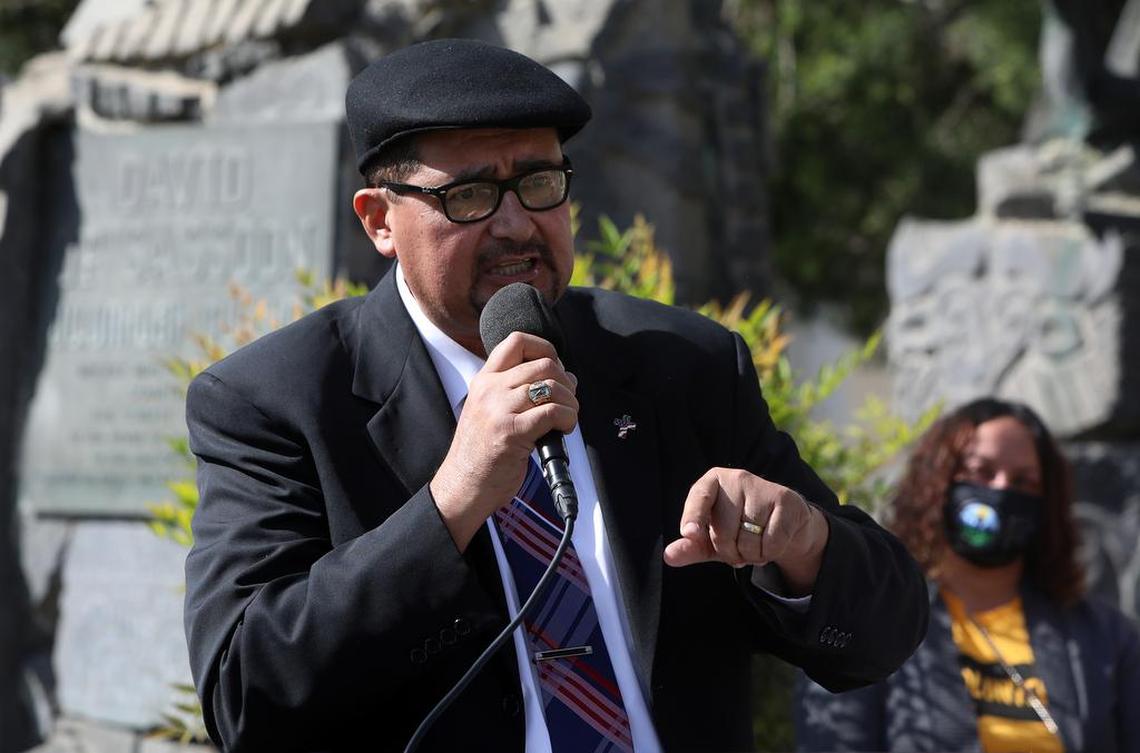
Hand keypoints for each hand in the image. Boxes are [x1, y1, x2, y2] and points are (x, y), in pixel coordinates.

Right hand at [431, 332, 577, 550]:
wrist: (463, 487)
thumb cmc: (482, 454)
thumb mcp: (490, 411)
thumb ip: (517, 392)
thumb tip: (564, 377)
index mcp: (484, 381)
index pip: (517, 341)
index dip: (545, 348)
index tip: (556, 367)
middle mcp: (489, 390)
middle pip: (543, 363)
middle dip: (565, 381)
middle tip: (567, 401)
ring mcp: (499, 410)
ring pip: (551, 386)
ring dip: (570, 402)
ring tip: (567, 418)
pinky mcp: (511, 432)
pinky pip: (552, 412)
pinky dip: (567, 419)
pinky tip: (563, 429)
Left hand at [662, 467, 828, 594]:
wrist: (784, 526)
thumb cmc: (740, 530)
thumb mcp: (712, 540)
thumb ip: (691, 547)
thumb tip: (668, 556)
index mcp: (712, 481)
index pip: (699, 498)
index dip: (693, 516)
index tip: (689, 532)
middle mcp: (736, 478)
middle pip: (724, 530)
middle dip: (729, 552)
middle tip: (738, 550)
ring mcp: (763, 486)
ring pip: (748, 539)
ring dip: (751, 555)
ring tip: (755, 546)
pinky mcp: (785, 500)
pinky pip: (772, 542)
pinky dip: (770, 553)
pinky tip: (771, 544)